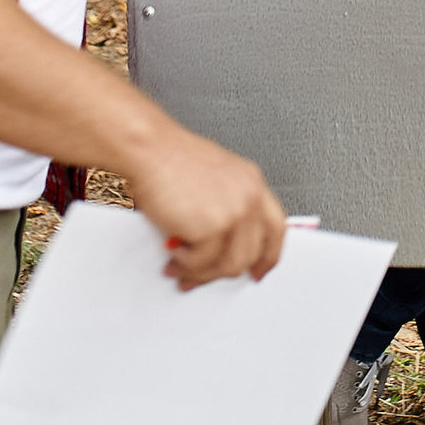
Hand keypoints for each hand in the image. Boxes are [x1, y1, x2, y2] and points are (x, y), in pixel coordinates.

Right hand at [124, 128, 287, 288]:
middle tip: (197, 274)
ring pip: (229, 265)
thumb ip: (227, 206)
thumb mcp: (213, 178)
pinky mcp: (213, 226)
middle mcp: (249, 196)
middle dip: (220, 271)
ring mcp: (235, 212)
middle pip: (250, 253)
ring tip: (178, 264)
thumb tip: (222, 244)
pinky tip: (171, 248)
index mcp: (252, 182)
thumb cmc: (169, 158)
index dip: (268, 256)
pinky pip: (202, 262)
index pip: (275, 229)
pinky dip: (184, 262)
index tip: (257, 271)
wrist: (149, 150)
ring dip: (200, 271)